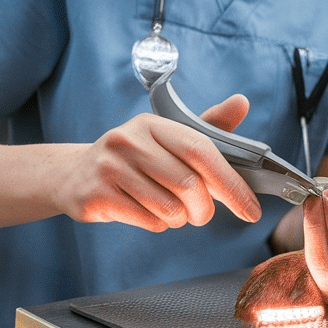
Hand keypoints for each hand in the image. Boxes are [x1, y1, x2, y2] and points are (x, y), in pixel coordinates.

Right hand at [58, 94, 261, 230]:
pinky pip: (148, 222)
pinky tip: (145, 212)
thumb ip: (209, 127)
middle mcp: (128, 140)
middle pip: (189, 185)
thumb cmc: (137, 159)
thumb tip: (243, 102)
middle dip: (204, 208)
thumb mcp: (169, 139)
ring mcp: (109, 167)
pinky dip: (158, 225)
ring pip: (170, 209)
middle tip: (201, 213)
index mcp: (152, 123)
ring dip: (180, 218)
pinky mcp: (95, 196)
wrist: (75, 175)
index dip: (231, 182)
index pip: (201, 150)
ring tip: (169, 209)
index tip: (251, 208)